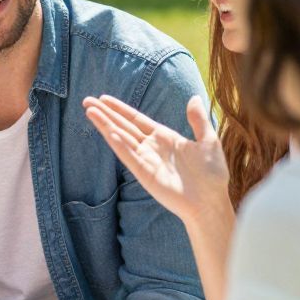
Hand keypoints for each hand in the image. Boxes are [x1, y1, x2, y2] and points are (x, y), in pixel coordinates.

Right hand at [82, 94, 231, 227]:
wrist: (210, 202)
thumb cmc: (212, 175)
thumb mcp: (208, 141)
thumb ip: (198, 120)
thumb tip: (193, 97)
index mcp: (164, 138)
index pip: (136, 119)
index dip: (120, 109)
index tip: (104, 98)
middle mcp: (151, 148)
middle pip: (123, 126)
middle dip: (106, 114)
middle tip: (87, 101)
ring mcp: (146, 160)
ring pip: (122, 138)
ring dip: (106, 125)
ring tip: (90, 111)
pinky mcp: (145, 174)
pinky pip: (129, 156)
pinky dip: (119, 144)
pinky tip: (109, 132)